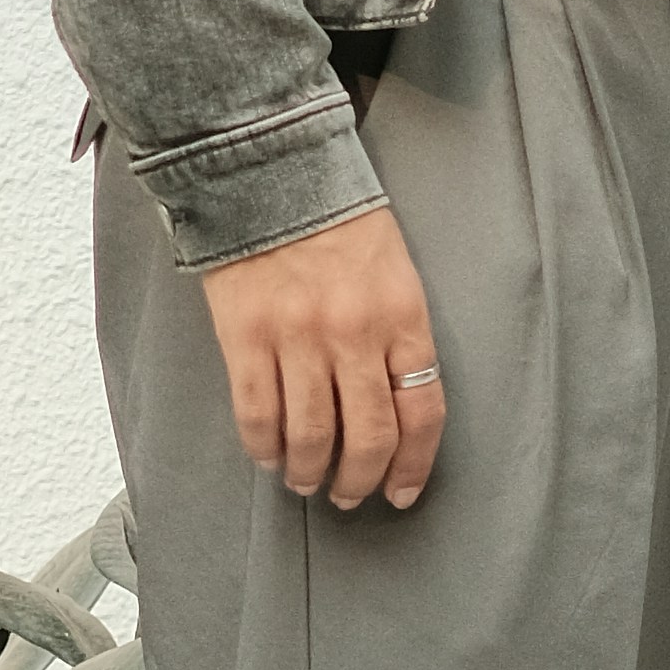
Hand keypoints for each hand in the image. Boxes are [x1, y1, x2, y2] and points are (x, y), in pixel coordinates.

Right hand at [201, 201, 444, 511]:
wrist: (270, 174)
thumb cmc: (338, 225)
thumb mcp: (395, 272)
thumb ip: (400, 337)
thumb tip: (395, 411)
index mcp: (402, 315)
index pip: (422, 411)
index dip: (414, 465)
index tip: (402, 491)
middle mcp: (355, 331)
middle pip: (369, 436)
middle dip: (360, 480)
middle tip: (349, 495)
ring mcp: (298, 335)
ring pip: (311, 435)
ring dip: (310, 473)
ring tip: (306, 481)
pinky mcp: (247, 335)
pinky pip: (258, 414)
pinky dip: (265, 447)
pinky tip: (270, 456)